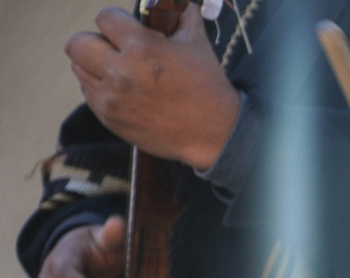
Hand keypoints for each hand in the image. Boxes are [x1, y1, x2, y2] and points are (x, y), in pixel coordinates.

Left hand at [66, 7, 239, 170]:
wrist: (213, 132)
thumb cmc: (207, 86)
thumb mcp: (198, 42)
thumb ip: (182, 14)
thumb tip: (174, 2)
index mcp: (142, 48)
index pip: (105, 17)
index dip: (117, 20)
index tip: (128, 29)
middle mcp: (120, 72)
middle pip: (76, 42)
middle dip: (95, 40)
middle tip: (114, 48)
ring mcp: (111, 97)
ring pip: (78, 67)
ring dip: (95, 64)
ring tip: (120, 70)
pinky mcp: (108, 117)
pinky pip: (88, 92)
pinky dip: (101, 87)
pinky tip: (125, 90)